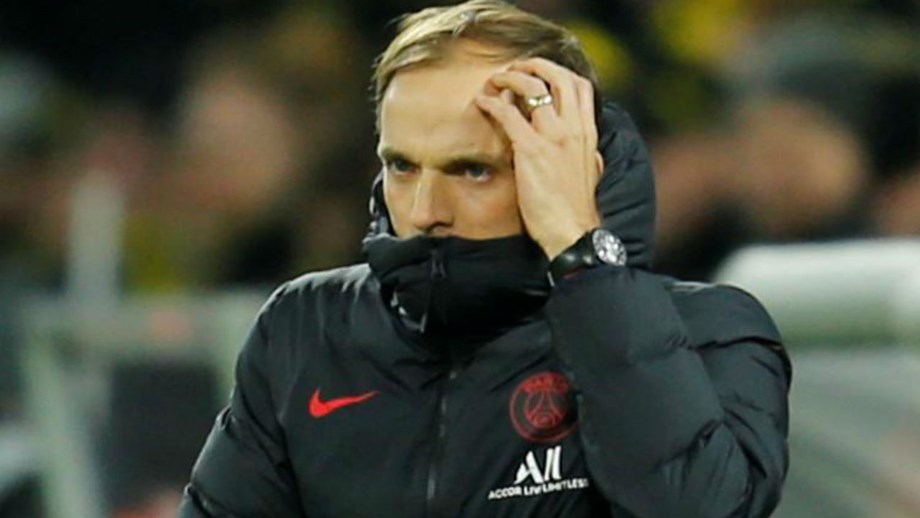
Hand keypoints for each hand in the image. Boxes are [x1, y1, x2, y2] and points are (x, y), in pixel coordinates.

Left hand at [475, 58, 602, 258]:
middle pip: (558, 77)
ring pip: (532, 88)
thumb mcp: (591, 173)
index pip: (580, 86)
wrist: (572, 232)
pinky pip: (509, 115)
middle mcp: (573, 129)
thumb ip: (589, 155)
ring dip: (509, 78)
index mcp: (588, 133)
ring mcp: (553, 138)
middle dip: (534, 65)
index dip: (558, 72)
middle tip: (514, 67)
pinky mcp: (531, 151)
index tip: (540, 72)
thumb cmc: (577, 209)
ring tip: (494, 81)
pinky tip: (481, 103)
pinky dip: (493, 103)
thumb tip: (590, 150)